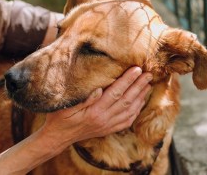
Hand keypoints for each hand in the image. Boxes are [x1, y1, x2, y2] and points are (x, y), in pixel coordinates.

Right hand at [0, 67, 151, 174]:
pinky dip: (135, 112)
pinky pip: (126, 122)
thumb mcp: (66, 106)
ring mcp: (107, 126)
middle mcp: (104, 119)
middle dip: (139, 86)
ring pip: (129, 111)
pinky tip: (140, 104)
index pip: (115, 93)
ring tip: (148, 86)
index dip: (127, 80)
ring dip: (140, 98)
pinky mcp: (107, 130)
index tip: (137, 70)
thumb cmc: (59, 119)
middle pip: (126, 101)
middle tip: (149, 75)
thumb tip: (99, 89)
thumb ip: (84, 99)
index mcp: (94, 112)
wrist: (58, 137)